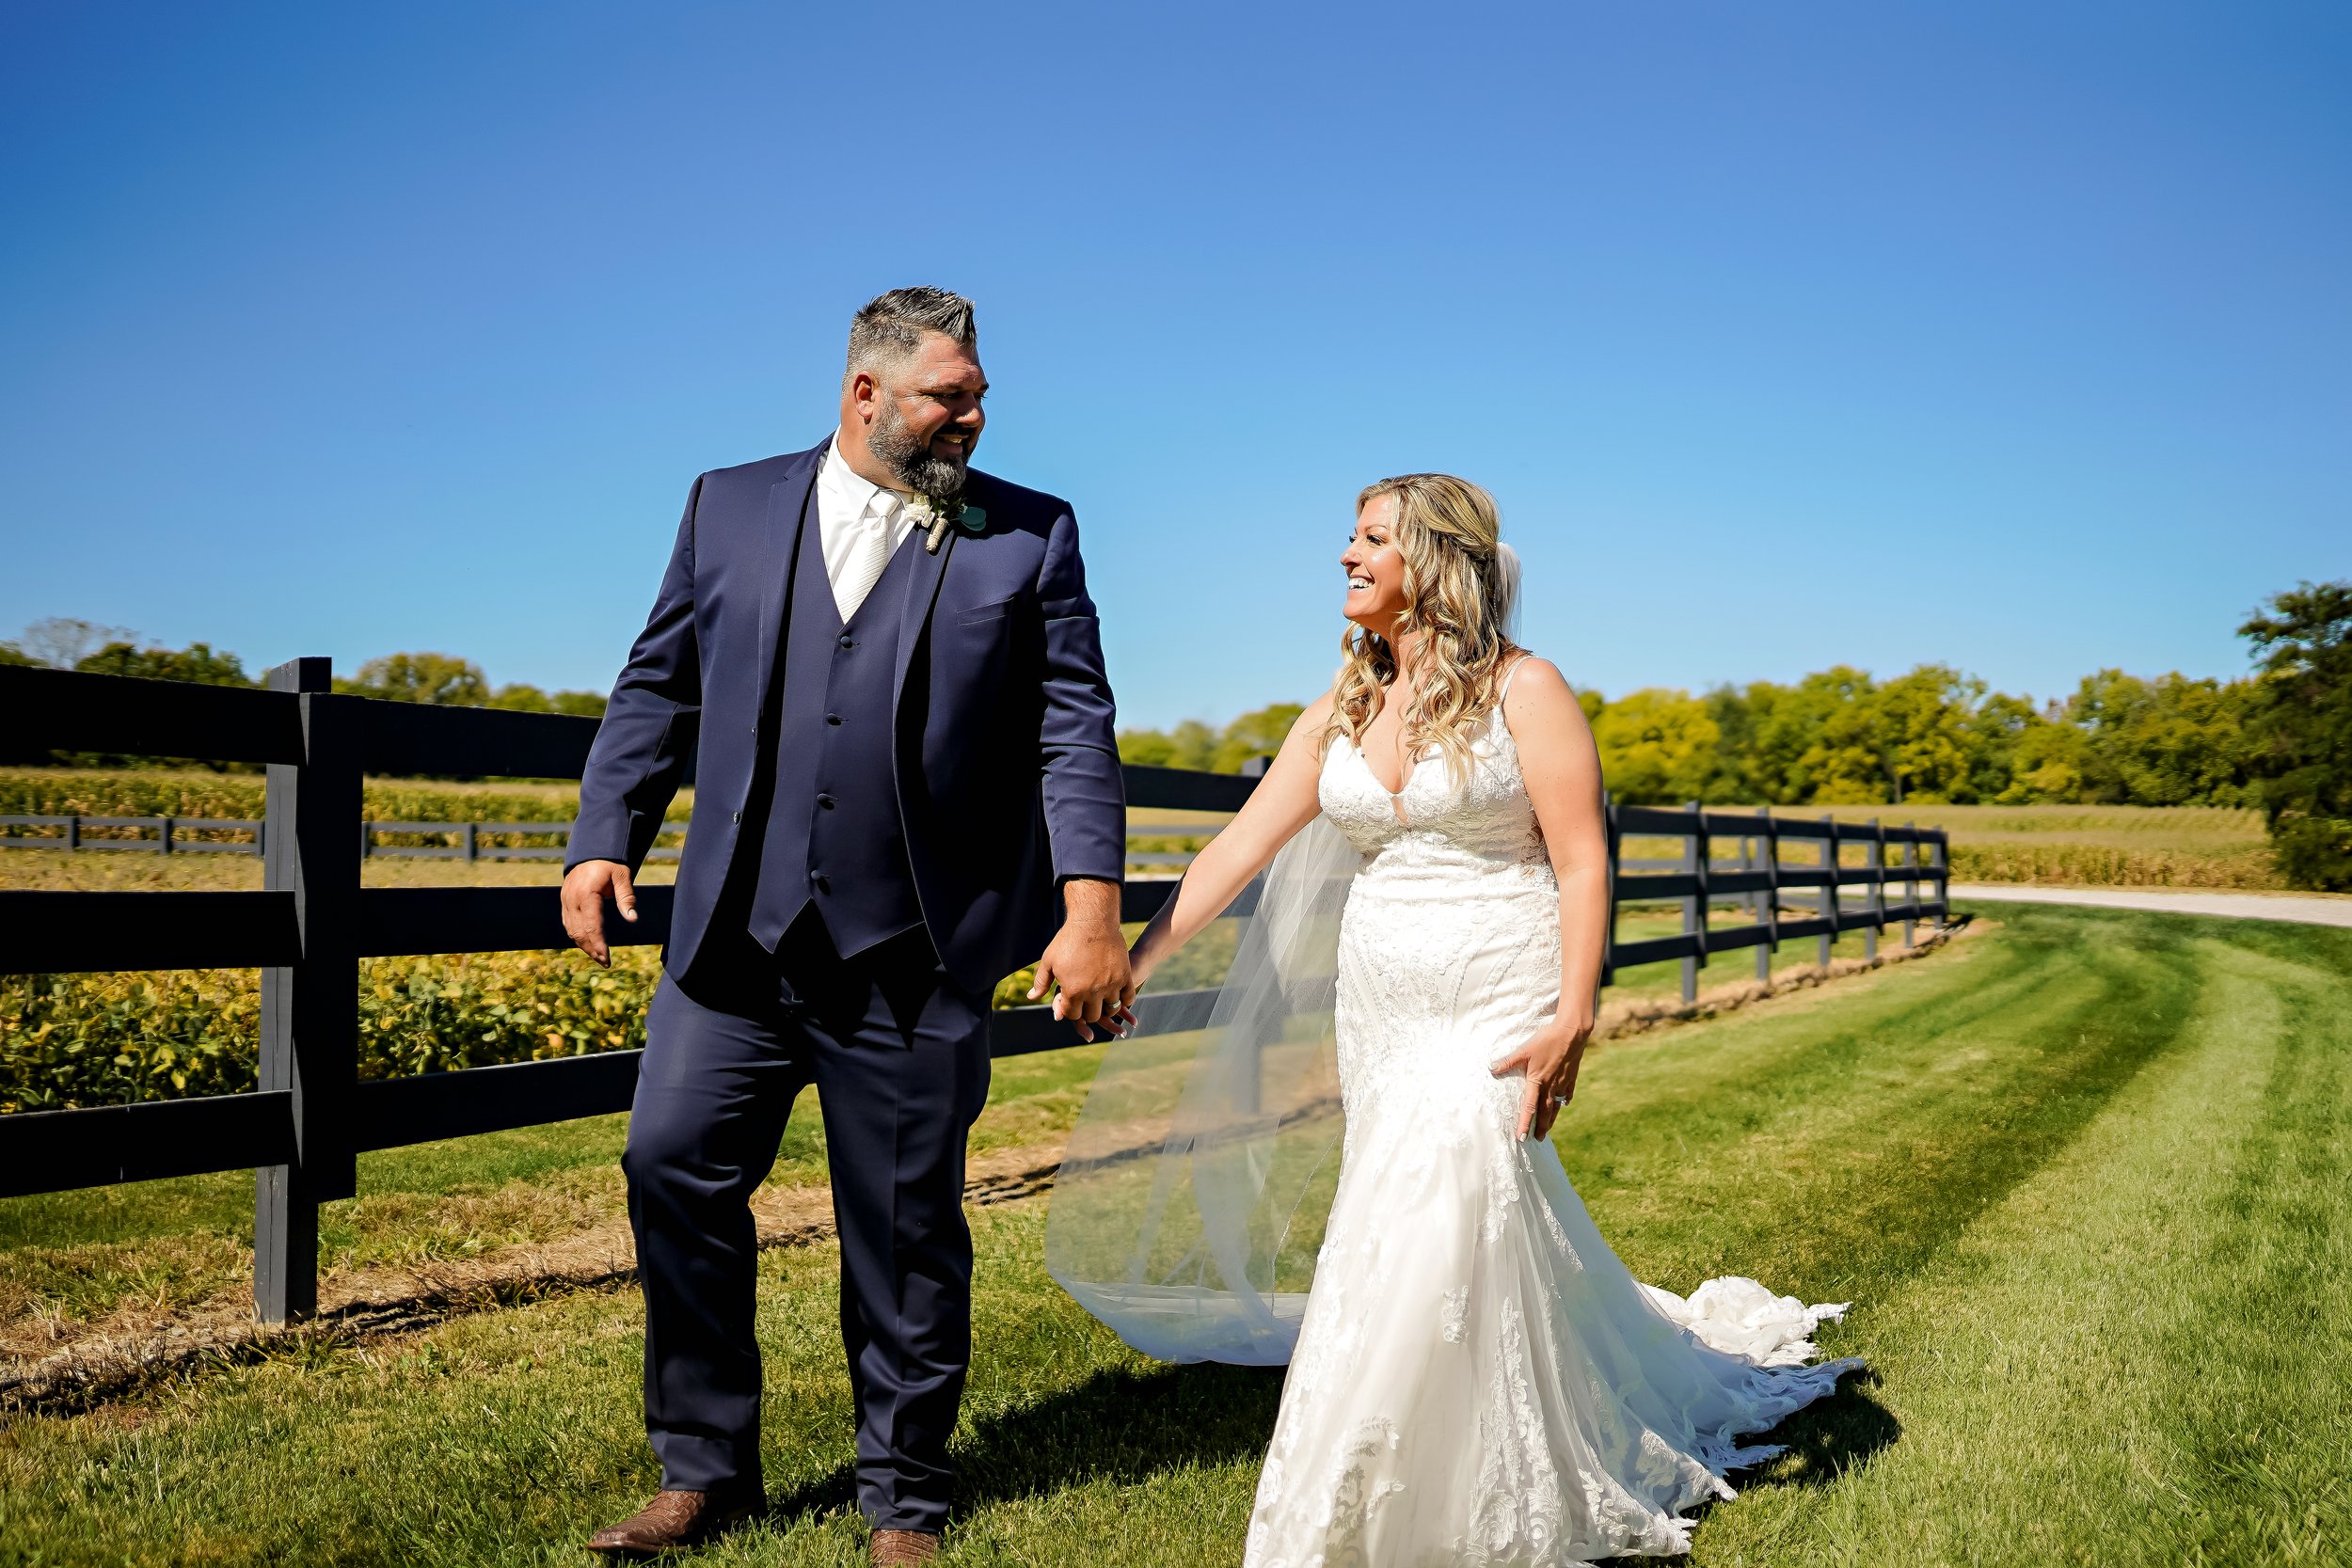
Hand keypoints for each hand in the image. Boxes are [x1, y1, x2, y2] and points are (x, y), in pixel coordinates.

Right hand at [561, 859, 636, 967]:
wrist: (590, 853)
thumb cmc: (609, 865)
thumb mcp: (622, 876)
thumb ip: (626, 897)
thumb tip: (632, 920)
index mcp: (586, 894)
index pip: (591, 925)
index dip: (598, 943)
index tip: (606, 957)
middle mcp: (572, 899)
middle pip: (579, 932)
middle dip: (592, 949)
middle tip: (605, 962)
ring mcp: (565, 901)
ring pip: (571, 931)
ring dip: (584, 946)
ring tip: (599, 958)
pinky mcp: (564, 903)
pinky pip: (568, 925)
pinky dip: (578, 937)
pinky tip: (589, 945)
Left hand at [1029, 878, 1135, 1042]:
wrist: (1092, 922)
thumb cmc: (1067, 940)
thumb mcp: (1049, 961)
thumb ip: (1041, 982)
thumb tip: (1032, 997)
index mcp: (1073, 991)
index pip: (1073, 1015)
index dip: (1070, 1010)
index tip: (1071, 1001)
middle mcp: (1093, 992)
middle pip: (1092, 1016)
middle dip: (1087, 1010)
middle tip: (1086, 1000)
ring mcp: (1111, 985)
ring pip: (1111, 1009)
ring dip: (1105, 1006)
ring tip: (1101, 997)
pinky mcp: (1125, 976)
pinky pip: (1129, 998)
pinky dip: (1124, 1000)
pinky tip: (1116, 993)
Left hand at [1491, 1017, 1592, 1140]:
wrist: (1572, 1033)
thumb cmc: (1546, 1040)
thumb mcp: (1524, 1050)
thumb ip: (1508, 1061)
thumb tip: (1491, 1068)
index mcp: (1538, 1081)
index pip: (1529, 1108)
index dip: (1525, 1123)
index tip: (1522, 1137)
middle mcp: (1551, 1086)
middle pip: (1545, 1111)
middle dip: (1541, 1127)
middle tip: (1537, 1139)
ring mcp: (1562, 1082)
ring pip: (1556, 1105)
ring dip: (1552, 1118)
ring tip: (1548, 1128)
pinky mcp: (1571, 1077)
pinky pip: (1567, 1093)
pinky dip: (1564, 1100)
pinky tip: (1563, 1104)